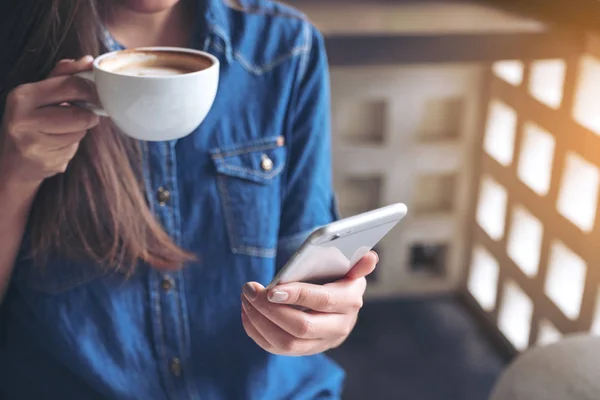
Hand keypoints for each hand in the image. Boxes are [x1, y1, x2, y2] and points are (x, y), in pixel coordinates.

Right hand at [0, 56, 99, 185]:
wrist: (13, 160)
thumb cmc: (31, 120)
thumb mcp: (40, 93)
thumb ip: (64, 75)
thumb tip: (88, 60)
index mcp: (23, 96)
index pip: (71, 85)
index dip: (91, 90)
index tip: (96, 94)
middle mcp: (24, 119)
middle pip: (80, 113)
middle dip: (89, 113)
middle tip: (88, 112)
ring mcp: (34, 143)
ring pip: (80, 131)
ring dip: (81, 130)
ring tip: (64, 129)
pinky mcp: (47, 161)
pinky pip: (75, 147)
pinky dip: (73, 144)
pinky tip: (58, 144)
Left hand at [241, 251, 377, 355]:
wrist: (339, 303)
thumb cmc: (338, 276)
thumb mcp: (350, 266)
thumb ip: (357, 262)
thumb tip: (371, 257)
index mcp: (350, 301)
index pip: (322, 301)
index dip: (296, 296)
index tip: (271, 289)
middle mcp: (339, 327)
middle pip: (300, 327)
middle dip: (269, 309)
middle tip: (249, 290)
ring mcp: (321, 343)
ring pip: (285, 342)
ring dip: (259, 321)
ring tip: (246, 298)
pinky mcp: (304, 350)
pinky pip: (276, 348)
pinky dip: (257, 332)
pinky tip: (247, 313)